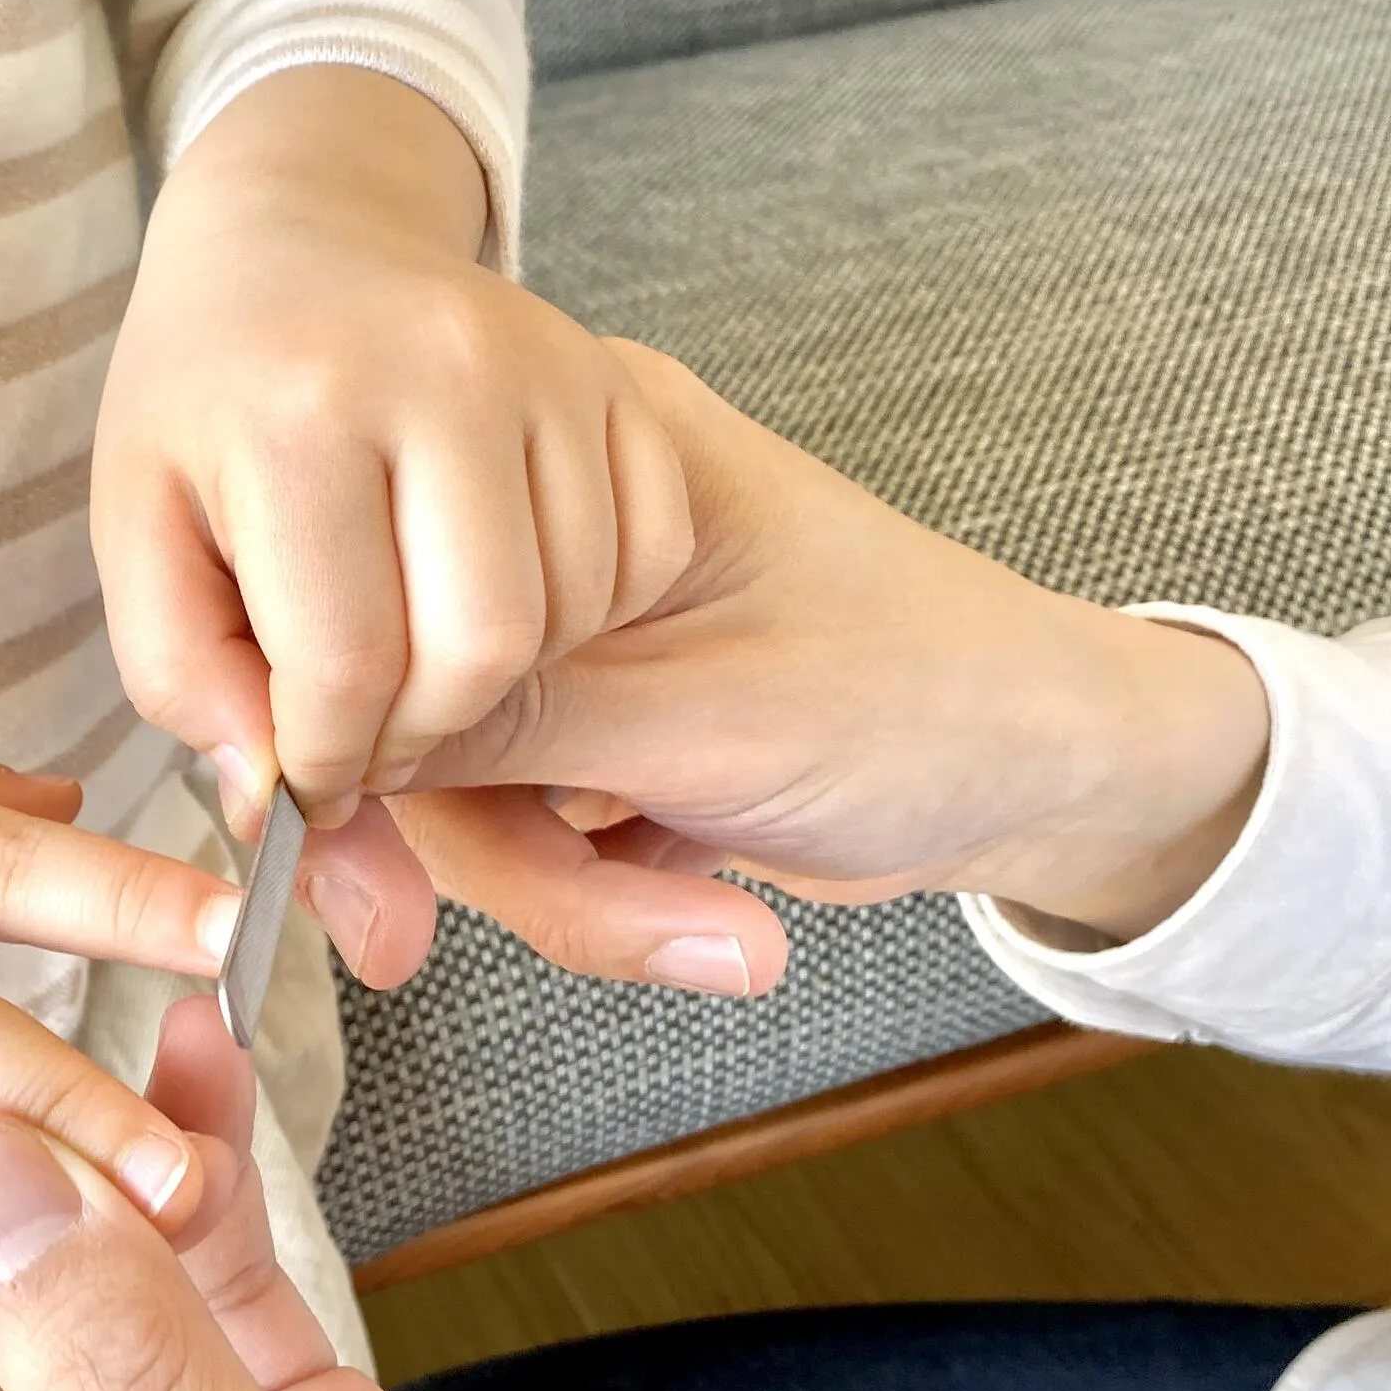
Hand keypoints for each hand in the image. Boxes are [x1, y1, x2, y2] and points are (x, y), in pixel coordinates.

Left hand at [94, 66, 693, 981]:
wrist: (299, 232)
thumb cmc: (208, 402)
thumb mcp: (143, 535)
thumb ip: (188, 684)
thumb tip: (278, 806)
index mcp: (301, 414)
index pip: (344, 664)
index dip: (326, 761)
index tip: (308, 775)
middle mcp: (441, 373)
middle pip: (481, 649)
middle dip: (426, 733)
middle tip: (375, 735)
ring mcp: (547, 366)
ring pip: (568, 615)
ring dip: (500, 680)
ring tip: (421, 657)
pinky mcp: (615, 377)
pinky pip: (641, 557)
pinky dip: (583, 617)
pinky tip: (500, 597)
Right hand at [391, 345, 1272, 991]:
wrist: (1055, 771)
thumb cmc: (927, 700)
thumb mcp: (704, 715)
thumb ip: (509, 726)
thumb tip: (335, 746)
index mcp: (593, 451)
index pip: (404, 572)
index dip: (364, 718)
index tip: (349, 837)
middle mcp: (567, 533)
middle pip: (422, 689)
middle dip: (474, 839)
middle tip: (512, 935)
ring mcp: (584, 635)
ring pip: (466, 775)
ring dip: (547, 886)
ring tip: (704, 940)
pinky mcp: (603, 722)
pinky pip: (520, 813)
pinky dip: (574, 887)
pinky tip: (687, 910)